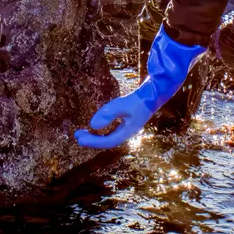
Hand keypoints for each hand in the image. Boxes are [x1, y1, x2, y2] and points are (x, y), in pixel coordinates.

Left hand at [75, 25, 205, 148]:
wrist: (156, 91)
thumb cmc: (141, 98)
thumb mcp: (123, 104)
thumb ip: (108, 114)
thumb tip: (92, 126)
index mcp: (128, 132)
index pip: (107, 141)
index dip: (93, 142)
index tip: (79, 139)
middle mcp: (127, 132)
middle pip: (107, 141)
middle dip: (92, 140)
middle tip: (76, 135)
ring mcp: (128, 127)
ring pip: (108, 136)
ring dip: (95, 135)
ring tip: (81, 132)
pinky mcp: (127, 120)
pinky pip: (111, 129)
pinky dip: (101, 129)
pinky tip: (95, 124)